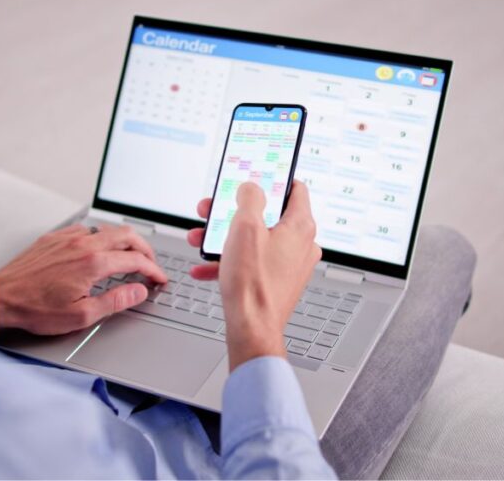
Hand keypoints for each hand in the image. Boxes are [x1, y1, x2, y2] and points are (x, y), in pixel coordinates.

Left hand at [0, 224, 166, 334]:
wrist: (1, 297)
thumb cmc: (36, 309)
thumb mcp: (81, 315)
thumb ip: (115, 301)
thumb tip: (138, 291)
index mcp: (93, 263)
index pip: (136, 260)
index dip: (153, 270)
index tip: (158, 279)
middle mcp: (83, 245)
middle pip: (127, 236)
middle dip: (145, 250)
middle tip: (150, 264)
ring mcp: (68, 238)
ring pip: (107, 229)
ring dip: (124, 242)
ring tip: (129, 257)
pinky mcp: (55, 237)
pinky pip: (86, 230)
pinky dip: (101, 238)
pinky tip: (99, 250)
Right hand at [186, 181, 321, 370]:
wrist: (251, 328)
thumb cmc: (253, 283)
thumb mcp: (245, 227)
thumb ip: (249, 198)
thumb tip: (251, 188)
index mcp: (300, 226)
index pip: (295, 189)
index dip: (273, 179)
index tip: (256, 175)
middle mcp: (301, 244)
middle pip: (268, 215)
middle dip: (234, 211)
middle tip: (214, 210)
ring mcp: (290, 264)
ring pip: (256, 239)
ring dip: (226, 236)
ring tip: (201, 239)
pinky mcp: (277, 281)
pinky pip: (252, 262)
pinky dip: (230, 260)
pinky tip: (206, 267)